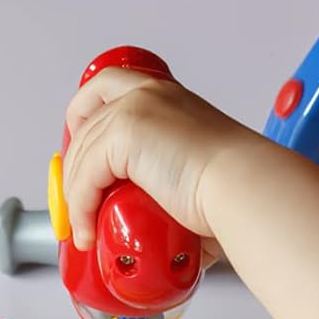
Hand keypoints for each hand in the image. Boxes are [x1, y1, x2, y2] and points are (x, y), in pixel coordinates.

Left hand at [61, 68, 258, 252]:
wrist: (245, 187)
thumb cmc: (237, 186)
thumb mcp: (195, 172)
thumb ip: (171, 184)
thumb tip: (164, 228)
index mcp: (166, 96)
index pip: (105, 87)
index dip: (83, 116)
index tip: (78, 149)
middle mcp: (148, 93)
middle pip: (85, 121)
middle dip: (73, 163)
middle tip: (75, 197)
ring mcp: (134, 108)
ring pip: (80, 153)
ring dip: (75, 194)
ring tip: (84, 227)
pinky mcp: (123, 133)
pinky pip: (83, 176)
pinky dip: (80, 207)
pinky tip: (89, 230)